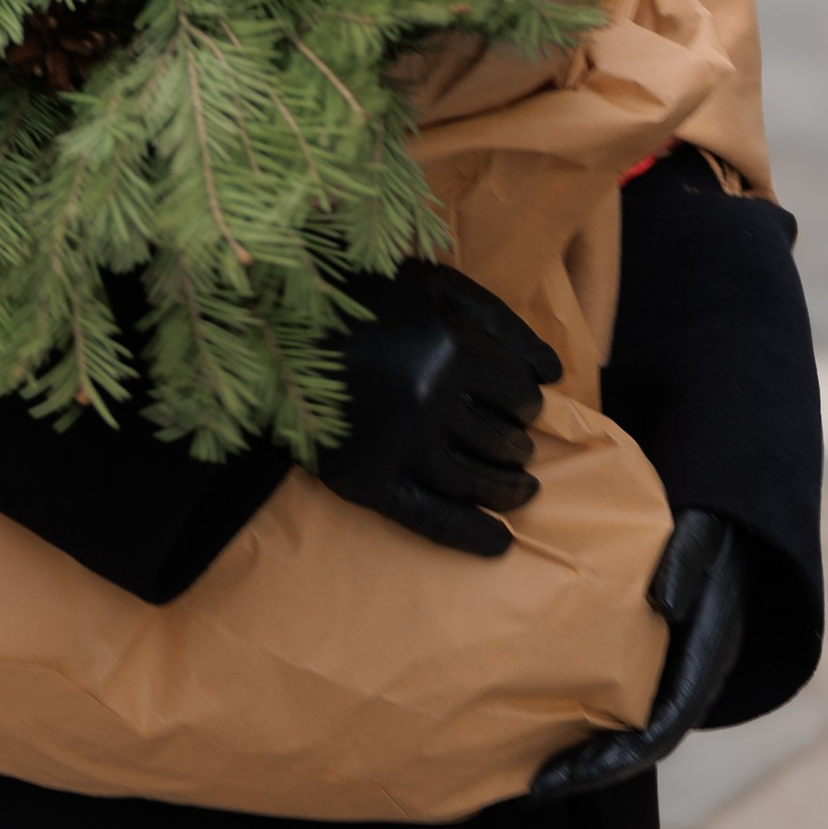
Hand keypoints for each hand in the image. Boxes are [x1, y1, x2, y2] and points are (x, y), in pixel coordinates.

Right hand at [315, 260, 560, 559]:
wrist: (272, 323)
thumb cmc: (361, 293)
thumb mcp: (434, 284)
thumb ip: (498, 319)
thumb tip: (554, 371)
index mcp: (450, 349)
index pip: (516, 391)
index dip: (527, 402)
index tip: (523, 407)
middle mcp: (430, 401)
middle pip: (500, 439)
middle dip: (519, 446)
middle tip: (520, 449)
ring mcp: (398, 445)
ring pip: (474, 481)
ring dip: (507, 489)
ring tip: (522, 490)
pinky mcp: (364, 480)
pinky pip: (428, 518)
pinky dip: (468, 534)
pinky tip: (499, 543)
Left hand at [528, 510, 748, 799]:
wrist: (737, 521)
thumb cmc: (714, 526)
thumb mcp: (703, 534)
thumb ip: (684, 564)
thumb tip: (664, 604)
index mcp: (705, 660)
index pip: (659, 733)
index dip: (609, 764)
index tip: (559, 779)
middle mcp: (694, 679)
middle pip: (642, 747)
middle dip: (590, 772)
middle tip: (534, 788)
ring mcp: (679, 674)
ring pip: (635, 731)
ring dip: (591, 754)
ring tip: (534, 769)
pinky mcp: (662, 662)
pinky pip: (628, 705)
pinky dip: (594, 721)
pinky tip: (550, 718)